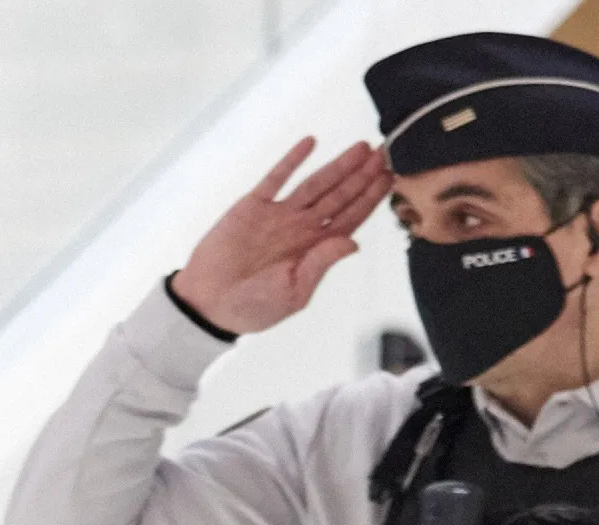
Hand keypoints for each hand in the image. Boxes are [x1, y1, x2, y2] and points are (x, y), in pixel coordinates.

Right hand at [170, 136, 391, 335]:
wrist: (209, 303)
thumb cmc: (252, 307)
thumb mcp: (294, 294)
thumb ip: (321, 264)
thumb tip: (352, 243)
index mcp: (314, 250)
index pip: (350, 218)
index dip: (370, 198)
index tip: (390, 178)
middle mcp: (301, 228)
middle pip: (339, 195)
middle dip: (363, 175)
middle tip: (385, 151)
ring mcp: (278, 214)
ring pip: (315, 183)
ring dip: (338, 165)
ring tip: (361, 147)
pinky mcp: (252, 206)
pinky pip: (276, 178)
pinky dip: (292, 160)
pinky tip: (310, 143)